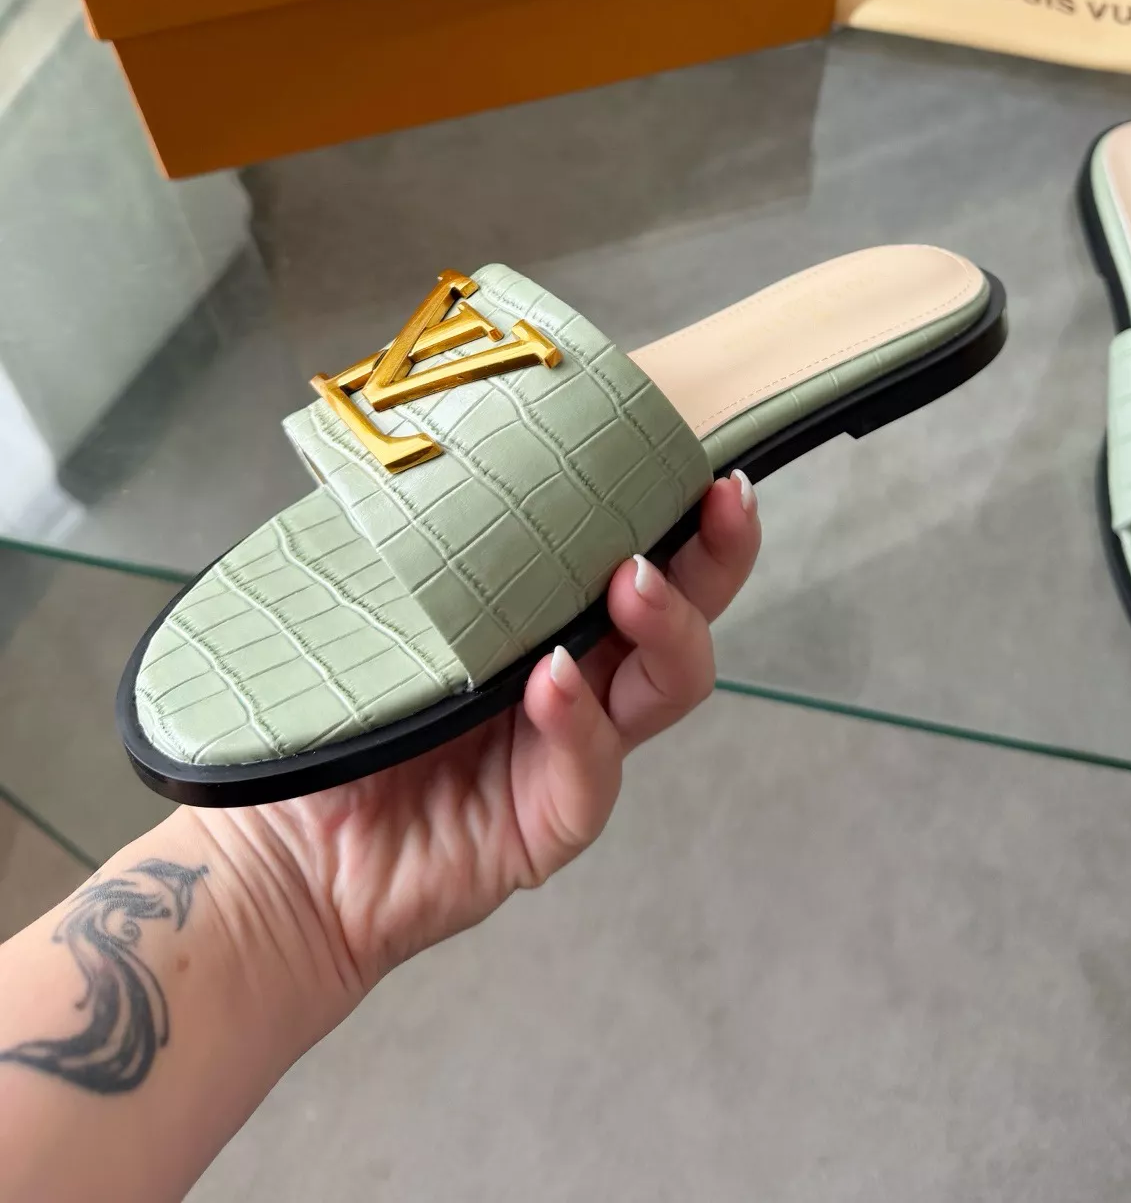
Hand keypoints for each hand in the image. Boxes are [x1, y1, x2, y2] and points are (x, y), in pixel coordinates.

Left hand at [198, 474, 759, 1007]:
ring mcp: (568, 754)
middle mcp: (576, 680)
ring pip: (665, 688)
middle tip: (717, 505)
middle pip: (683, 617)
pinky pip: (588, 773)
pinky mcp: (545, 825)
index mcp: (544, 619)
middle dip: (716, 558)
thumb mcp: (368, 600)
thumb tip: (431, 429)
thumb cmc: (319, 713)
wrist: (266, 846)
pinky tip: (553, 682)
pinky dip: (579, 723)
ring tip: (631, 583)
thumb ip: (416, 534)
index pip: (639, 557)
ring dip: (664, 627)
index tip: (709, 467)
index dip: (686, 516)